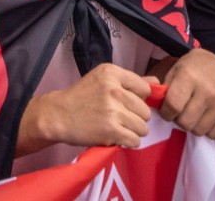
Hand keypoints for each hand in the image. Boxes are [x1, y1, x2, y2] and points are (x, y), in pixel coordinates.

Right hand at [21, 63, 151, 150]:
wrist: (58, 115)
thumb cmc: (80, 97)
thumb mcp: (102, 80)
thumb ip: (130, 81)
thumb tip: (157, 82)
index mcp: (112, 73)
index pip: (144, 89)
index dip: (137, 99)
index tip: (125, 104)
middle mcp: (114, 89)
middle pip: (145, 111)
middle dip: (135, 117)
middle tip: (118, 118)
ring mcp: (113, 110)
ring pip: (143, 127)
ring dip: (132, 131)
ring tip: (116, 127)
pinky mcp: (112, 130)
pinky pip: (135, 140)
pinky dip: (127, 142)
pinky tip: (115, 136)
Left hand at [154, 49, 214, 138]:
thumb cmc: (190, 69)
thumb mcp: (173, 72)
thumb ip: (162, 90)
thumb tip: (151, 106)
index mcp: (190, 77)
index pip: (172, 106)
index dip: (165, 112)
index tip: (167, 109)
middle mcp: (209, 91)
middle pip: (185, 123)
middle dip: (179, 119)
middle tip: (182, 110)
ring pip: (199, 131)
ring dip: (193, 124)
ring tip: (194, 111)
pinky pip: (214, 135)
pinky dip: (207, 129)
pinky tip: (206, 116)